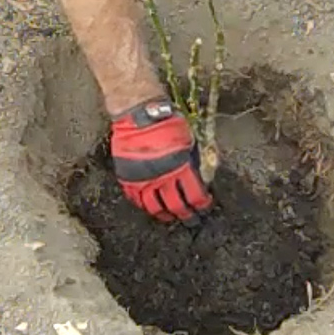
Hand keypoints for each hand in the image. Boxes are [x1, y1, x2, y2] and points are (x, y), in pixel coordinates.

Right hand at [110, 98, 213, 222]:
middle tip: (191, 220)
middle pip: (176, 206)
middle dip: (186, 215)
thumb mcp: (189, 140)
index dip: (202, 204)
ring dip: (165, 214)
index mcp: (181, 167)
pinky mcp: (128, 178)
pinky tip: (151, 206)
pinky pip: (136, 199)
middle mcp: (162, 177)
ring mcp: (143, 179)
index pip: (195, 195)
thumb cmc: (168, 123)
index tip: (205, 206)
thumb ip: (194, 161)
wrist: (139, 114)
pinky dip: (145, 205)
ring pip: (155, 207)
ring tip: (171, 216)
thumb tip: (201, 179)